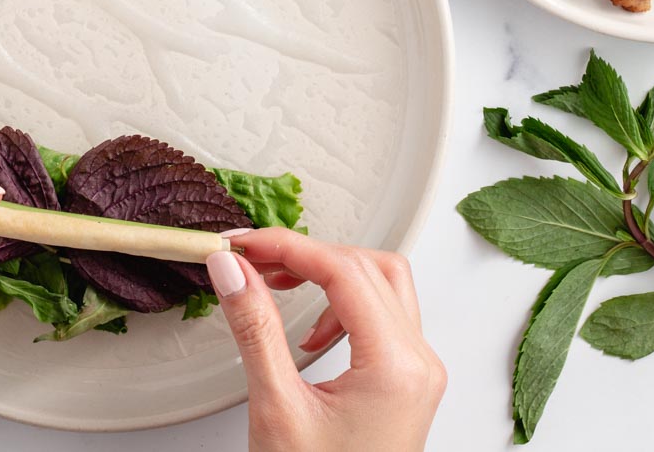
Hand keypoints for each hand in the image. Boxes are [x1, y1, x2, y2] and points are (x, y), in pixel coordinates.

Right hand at [206, 229, 445, 451]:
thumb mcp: (277, 409)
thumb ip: (255, 328)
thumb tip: (234, 269)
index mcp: (396, 366)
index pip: (343, 270)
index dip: (288, 247)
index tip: (243, 244)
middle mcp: (419, 364)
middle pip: (368, 267)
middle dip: (308, 255)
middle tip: (255, 259)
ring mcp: (419, 375)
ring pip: (384, 285)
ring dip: (332, 276)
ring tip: (281, 286)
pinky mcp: (408, 386)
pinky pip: (386, 318)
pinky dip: (347, 307)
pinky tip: (312, 334)